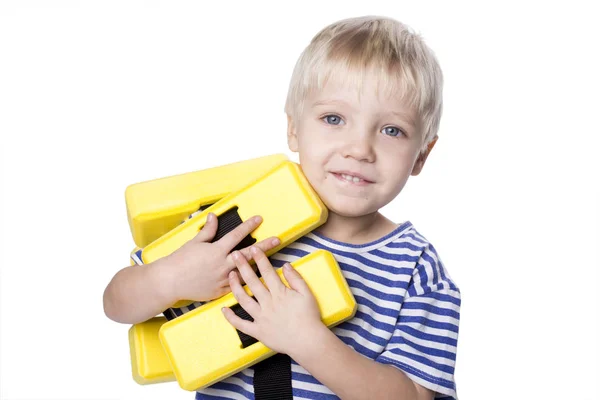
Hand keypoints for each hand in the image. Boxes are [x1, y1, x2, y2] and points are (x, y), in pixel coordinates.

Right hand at [161, 213, 280, 302]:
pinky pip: (237, 288)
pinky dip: (246, 284)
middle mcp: (223, 264)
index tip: (259, 219)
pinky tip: (256, 282)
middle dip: (264, 246)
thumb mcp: (195, 242)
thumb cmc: (180, 260)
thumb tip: (214, 216)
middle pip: (248, 254)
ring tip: (271, 262)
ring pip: (246, 273)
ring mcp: (223, 279)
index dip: (249, 225)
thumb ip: (207, 230)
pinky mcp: (220, 291)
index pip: (236, 235)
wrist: (170, 281)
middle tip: (277, 240)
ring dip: (258, 267)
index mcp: (217, 250)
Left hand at [221, 246, 323, 354]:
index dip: (260, 259)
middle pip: (252, 282)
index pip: (267, 272)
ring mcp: (261, 318)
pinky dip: (231, 317)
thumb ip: (295, 279)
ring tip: (230, 275)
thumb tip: (285, 265)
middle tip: (236, 255)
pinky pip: (241, 324)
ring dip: (235, 286)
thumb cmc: (309, 317)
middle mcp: (268, 303)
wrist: (308, 341)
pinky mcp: (258, 331)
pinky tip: (223, 309)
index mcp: (280, 293)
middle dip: (243, 266)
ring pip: (243, 299)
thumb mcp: (307, 294)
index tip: (253, 249)